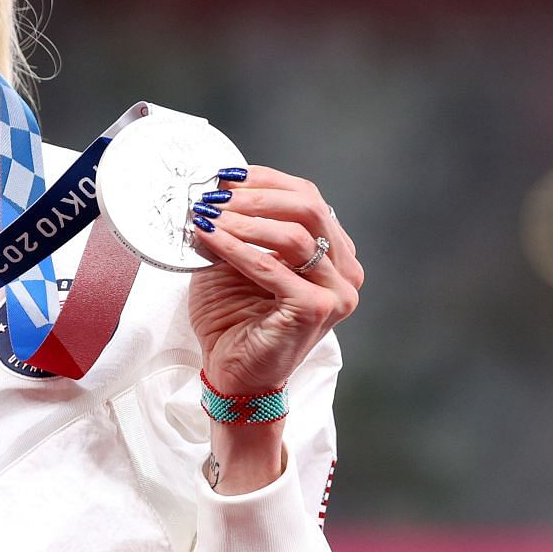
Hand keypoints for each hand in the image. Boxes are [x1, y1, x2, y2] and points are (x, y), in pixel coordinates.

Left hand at [185, 166, 363, 494]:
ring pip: (294, 236)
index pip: (307, 197)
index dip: (265, 181)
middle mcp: (345, 270)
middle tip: (214, 195)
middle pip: (308, 208)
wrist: (235, 376)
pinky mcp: (317, 311)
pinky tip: (210, 238)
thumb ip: (238, 228)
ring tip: (207, 215)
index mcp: (333, 253)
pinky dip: (238, 249)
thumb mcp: (235, 261)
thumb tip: (214, 189)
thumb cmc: (235, 319)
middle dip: (255, 196)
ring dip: (244, 221)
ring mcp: (337, 292)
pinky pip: (273, 269)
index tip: (225, 175)